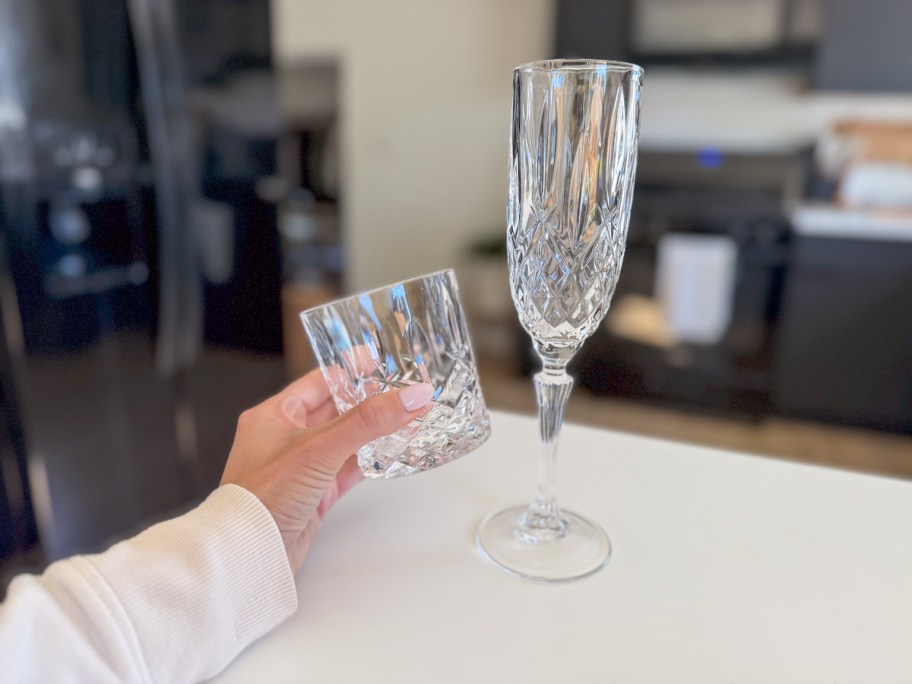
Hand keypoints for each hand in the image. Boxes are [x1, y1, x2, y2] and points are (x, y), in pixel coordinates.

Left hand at [220, 369, 434, 572]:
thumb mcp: (320, 448)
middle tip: (402, 389)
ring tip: (407, 417)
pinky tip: (392, 455)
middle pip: (335, 410)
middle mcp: (285, 438)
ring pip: (344, 441)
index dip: (349, 370)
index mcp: (274, 415)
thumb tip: (412, 395)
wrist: (249, 554)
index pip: (318, 382)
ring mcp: (300, 468)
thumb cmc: (263, 496)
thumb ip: (369, 421)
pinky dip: (369, 462)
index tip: (379, 359)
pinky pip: (346, 470)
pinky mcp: (313, 495)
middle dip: (368, 401)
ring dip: (373, 432)